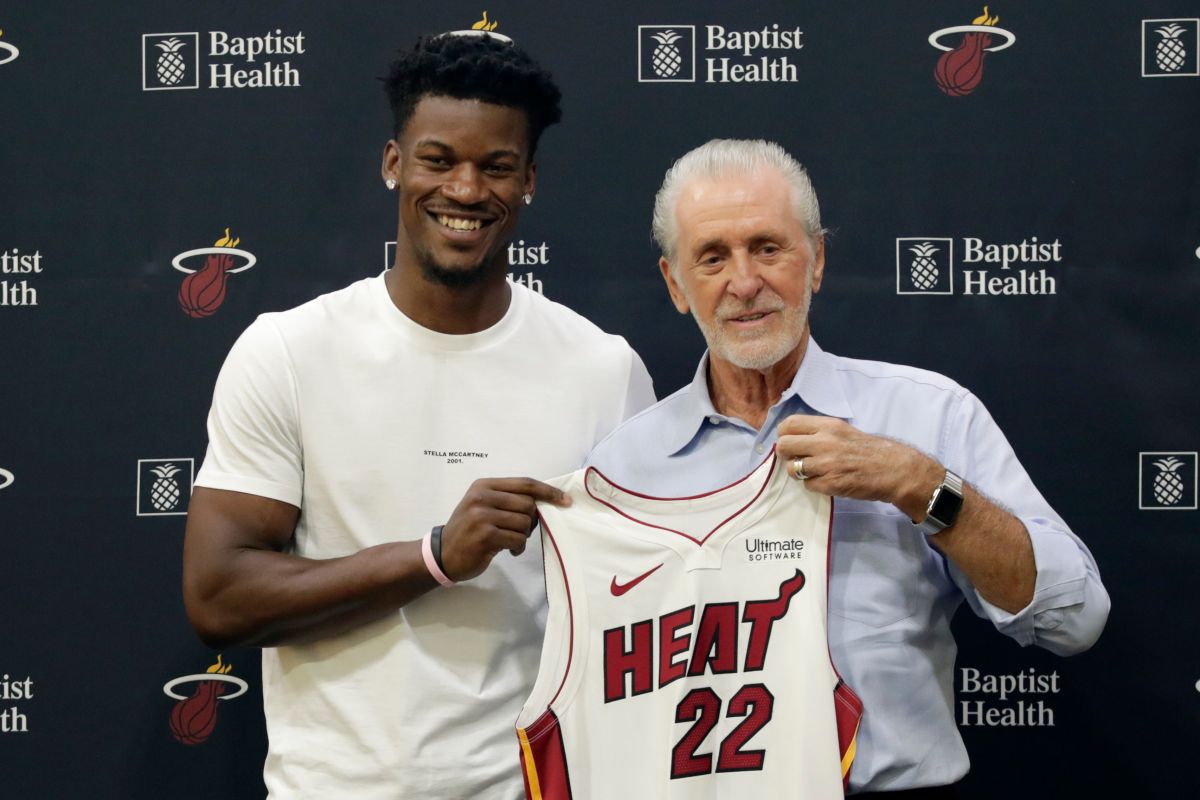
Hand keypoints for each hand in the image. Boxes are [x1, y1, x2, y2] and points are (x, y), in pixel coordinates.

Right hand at [439, 478, 570, 581]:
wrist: (442, 554)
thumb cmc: (468, 530)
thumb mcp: (482, 506)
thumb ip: (507, 500)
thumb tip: (544, 501)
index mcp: (484, 486)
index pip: (525, 483)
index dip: (547, 491)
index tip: (564, 499)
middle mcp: (482, 497)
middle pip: (528, 504)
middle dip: (531, 519)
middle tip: (520, 530)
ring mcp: (482, 516)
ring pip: (524, 522)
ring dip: (523, 536)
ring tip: (510, 541)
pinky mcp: (485, 536)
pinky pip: (518, 539)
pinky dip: (518, 547)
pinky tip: (508, 550)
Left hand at [776, 415, 941, 518]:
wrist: (894, 469)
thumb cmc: (869, 449)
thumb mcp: (843, 430)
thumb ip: (819, 432)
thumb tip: (794, 437)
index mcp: (827, 426)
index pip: (789, 424)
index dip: (783, 434)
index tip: (788, 440)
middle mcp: (824, 442)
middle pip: (783, 446)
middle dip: (785, 454)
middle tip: (794, 458)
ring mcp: (826, 464)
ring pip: (792, 468)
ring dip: (798, 471)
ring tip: (812, 471)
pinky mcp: (830, 484)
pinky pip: (807, 485)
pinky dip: (813, 485)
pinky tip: (826, 481)